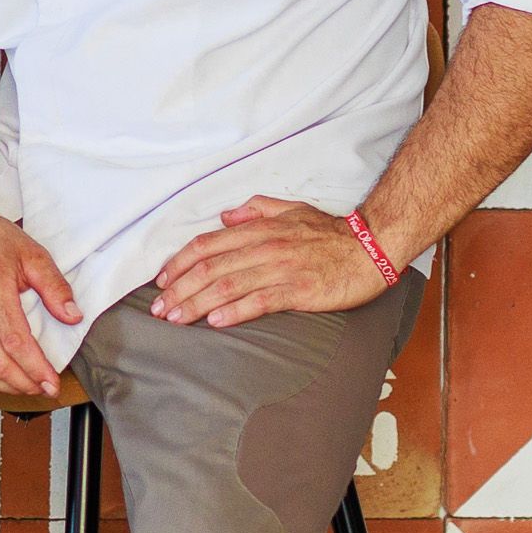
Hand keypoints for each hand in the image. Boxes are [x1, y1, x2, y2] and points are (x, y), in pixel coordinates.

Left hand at [150, 198, 394, 329]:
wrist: (372, 247)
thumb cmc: (331, 233)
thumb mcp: (291, 210)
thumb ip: (257, 210)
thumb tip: (225, 216)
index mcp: (260, 228)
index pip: (208, 244)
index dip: (180, 263)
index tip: (161, 281)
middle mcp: (266, 246)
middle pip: (211, 267)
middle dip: (180, 289)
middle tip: (159, 310)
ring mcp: (282, 268)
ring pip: (229, 285)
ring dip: (197, 303)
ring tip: (176, 319)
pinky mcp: (300, 290)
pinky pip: (260, 301)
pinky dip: (235, 311)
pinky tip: (215, 322)